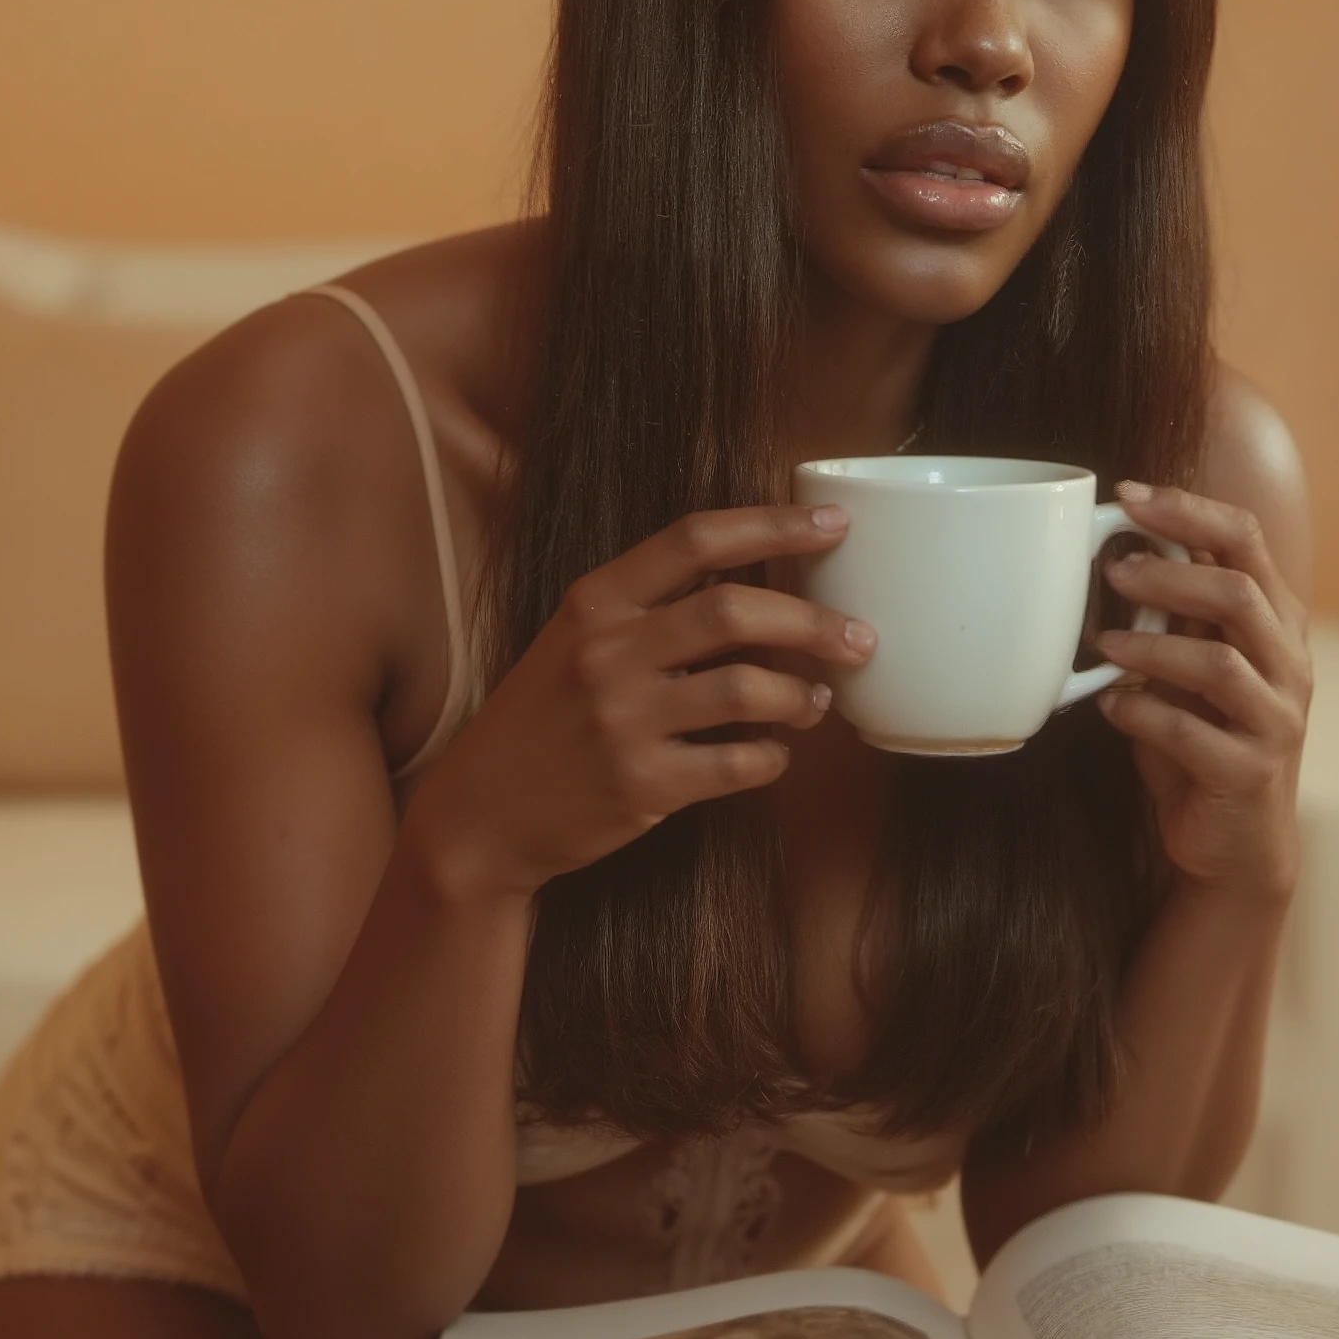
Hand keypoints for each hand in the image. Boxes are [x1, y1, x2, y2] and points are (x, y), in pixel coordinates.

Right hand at [422, 506, 870, 897]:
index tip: (833, 523)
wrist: (480, 815)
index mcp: (594, 602)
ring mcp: (623, 722)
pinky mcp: (641, 787)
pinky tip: (775, 753)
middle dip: (812, 620)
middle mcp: (608, 653)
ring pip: (746, 690)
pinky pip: (736, 764)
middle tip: (858, 636)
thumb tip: (756, 585)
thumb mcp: (573, 642)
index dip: (773, 525)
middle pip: (733, 611)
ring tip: (818, 701)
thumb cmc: (542, 720)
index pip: (694, 539)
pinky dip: (771, 758)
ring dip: (801, 694)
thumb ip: (648, 610)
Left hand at [1094, 479, 1307, 904]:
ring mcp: (1275, 721)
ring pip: (1220, 664)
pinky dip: (1141, 713)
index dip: (1189, 510)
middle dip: (1169, 573)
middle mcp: (1288, 666)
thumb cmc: (1204, 740)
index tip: (1129, 496)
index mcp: (1276, 624)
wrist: (1235, 846)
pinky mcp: (1248, 773)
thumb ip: (1174, 615)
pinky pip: (1191, 733)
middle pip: (1239, 594)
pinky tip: (1109, 707)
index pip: (1247, 541)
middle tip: (1112, 570)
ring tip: (1102, 646)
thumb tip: (1115, 548)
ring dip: (1152, 647)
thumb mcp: (1192, 668)